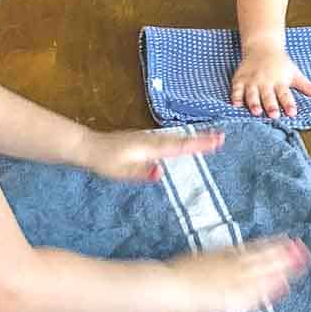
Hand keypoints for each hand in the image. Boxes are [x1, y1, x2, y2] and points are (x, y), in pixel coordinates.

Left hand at [82, 127, 223, 181]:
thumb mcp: (121, 171)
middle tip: (222, 137)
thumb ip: (141, 172)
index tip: (217, 141)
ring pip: (175, 137)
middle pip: (181, 139)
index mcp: (150, 147)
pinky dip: (180, 139)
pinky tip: (183, 142)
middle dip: (201, 139)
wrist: (88, 146)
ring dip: (192, 138)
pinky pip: (168, 139)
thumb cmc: (104, 161)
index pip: (179, 146)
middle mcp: (152, 140)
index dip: (198, 144)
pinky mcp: (143, 140)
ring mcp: (148, 138)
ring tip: (210, 138)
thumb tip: (161, 173)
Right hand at [164, 238, 309, 311]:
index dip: (272, 244)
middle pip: (263, 258)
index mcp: (224, 255)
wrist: (169, 285)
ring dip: (282, 268)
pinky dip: (269, 289)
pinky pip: (254, 293)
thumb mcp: (200, 260)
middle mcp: (232, 266)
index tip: (289, 240)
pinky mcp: (231, 296)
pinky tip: (283, 287)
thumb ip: (218, 259)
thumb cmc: (178, 274)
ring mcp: (233, 281)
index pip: (253, 248)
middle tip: (304, 249)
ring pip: (263, 272)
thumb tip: (227, 257)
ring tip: (301, 263)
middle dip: (284, 255)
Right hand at [229, 47, 310, 119]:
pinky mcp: (240, 79)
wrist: (262, 46)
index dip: (289, 104)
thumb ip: (305, 85)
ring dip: (254, 103)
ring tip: (256, 112)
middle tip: (274, 115)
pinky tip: (236, 105)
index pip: (285, 94)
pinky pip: (236, 89)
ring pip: (252, 94)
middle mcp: (266, 81)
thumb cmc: (280, 63)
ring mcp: (252, 80)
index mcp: (280, 81)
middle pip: (268, 95)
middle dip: (271, 105)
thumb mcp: (294, 72)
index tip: (292, 113)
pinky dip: (236, 97)